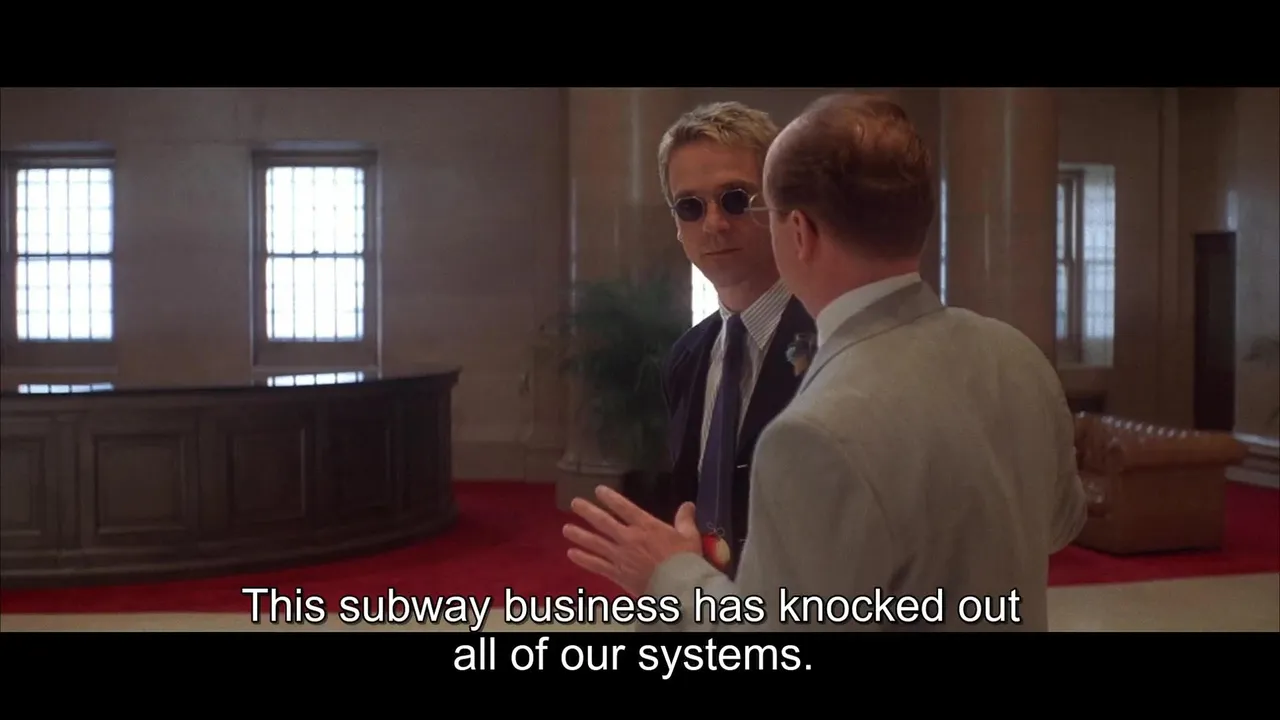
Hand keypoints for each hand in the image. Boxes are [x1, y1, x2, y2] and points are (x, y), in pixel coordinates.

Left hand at [563, 485, 701, 595]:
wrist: (677, 587)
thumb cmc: (685, 560)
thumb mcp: (689, 536)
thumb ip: (685, 519)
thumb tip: (688, 505)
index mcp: (645, 526)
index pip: (624, 507)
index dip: (610, 497)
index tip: (598, 490)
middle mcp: (628, 538)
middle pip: (603, 522)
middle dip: (588, 511)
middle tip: (574, 503)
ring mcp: (620, 556)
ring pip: (595, 543)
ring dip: (579, 535)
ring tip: (566, 529)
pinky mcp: (617, 573)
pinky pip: (596, 565)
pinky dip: (584, 559)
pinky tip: (572, 554)